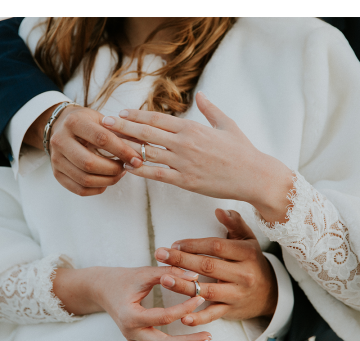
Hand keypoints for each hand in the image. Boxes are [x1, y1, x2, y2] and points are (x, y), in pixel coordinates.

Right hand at [25, 103, 142, 195]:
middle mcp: (60, 141)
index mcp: (74, 123)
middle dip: (114, 169)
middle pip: (90, 163)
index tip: (138, 159)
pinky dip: (98, 189)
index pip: (102, 139)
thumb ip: (121, 133)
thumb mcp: (102, 120)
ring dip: (108, 180)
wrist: (60, 126)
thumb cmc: (87, 123)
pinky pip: (80, 189)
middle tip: (127, 168)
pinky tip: (106, 181)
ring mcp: (56, 159)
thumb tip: (145, 147)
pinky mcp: (56, 174)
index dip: (123, 151)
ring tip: (119, 173)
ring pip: (85, 179)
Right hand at [53, 265, 210, 340]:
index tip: (199, 297)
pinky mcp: (137, 339)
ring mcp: (133, 338)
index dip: (184, 308)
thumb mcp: (144, 273)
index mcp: (130, 316)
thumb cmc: (121, 279)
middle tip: (208, 335)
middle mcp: (131, 332)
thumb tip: (194, 276)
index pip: (163, 317)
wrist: (101, 289)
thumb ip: (168, 274)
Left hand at [101, 92, 293, 222]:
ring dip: (126, 148)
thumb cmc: (242, 150)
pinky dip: (140, 170)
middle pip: (146, 132)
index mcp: (192, 127)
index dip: (136, 116)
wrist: (253, 176)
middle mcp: (183, 143)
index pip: (157, 119)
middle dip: (122, 127)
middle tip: (103, 123)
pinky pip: (157, 175)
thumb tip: (200, 95)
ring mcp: (183, 162)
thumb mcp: (226, 124)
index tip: (120, 113)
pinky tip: (127, 167)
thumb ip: (210, 109)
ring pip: (147, 152)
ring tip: (108, 145)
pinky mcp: (185, 181)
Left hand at [153, 209, 277, 325]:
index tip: (174, 244)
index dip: (194, 244)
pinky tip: (183, 316)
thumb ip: (234, 223)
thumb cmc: (252, 261)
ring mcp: (238, 294)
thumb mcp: (248, 240)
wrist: (270, 292)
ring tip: (164, 279)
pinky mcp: (232, 310)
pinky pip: (213, 314)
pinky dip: (198, 317)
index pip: (216, 246)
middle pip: (208, 266)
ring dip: (183, 286)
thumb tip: (219, 210)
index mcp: (247, 253)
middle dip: (182, 260)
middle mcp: (244, 274)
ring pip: (207, 290)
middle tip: (160, 255)